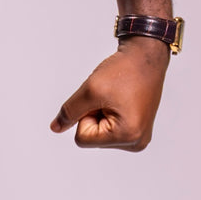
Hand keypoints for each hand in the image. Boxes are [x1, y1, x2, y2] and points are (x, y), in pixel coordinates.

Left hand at [49, 36, 168, 150]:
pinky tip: (120, 99)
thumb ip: (69, 111)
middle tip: (110, 95)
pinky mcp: (137, 129)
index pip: (83, 139)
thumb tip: (56, 127)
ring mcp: (138, 137)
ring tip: (117, 96)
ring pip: (100, 132)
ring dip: (100, 111)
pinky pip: (109, 127)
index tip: (101, 98)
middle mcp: (136, 143)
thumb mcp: (90, 90)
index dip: (83, 115)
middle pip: (92, 138)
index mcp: (128, 137)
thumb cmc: (124, 70)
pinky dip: (108, 111)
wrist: (145, 56)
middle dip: (93, 113)